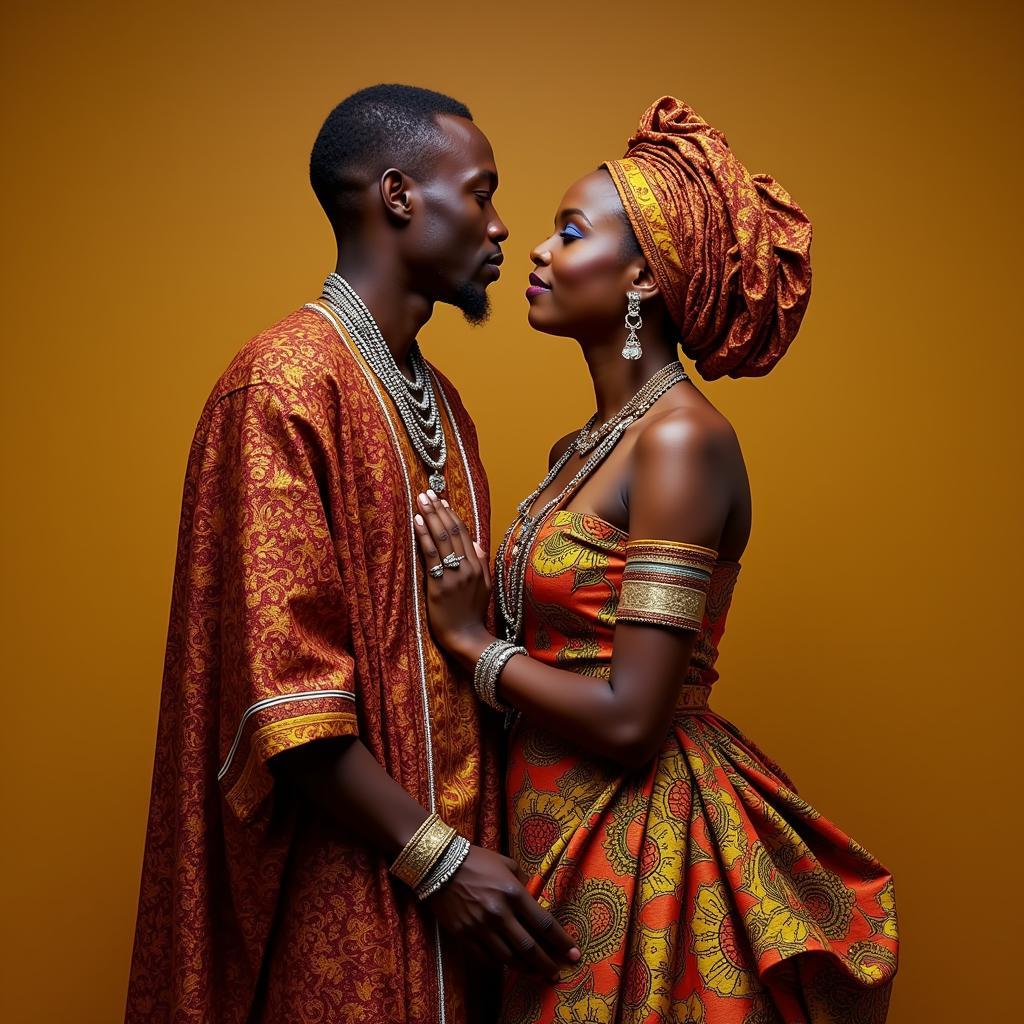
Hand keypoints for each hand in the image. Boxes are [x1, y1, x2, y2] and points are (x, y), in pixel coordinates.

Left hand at [413, 490, 491, 654]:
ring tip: (421, 500)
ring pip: (442, 538)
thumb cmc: (471, 613)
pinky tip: (417, 521)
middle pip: (452, 531)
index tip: (441, 501)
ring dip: (430, 516)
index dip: (451, 515)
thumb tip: (476, 543)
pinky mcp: (439, 584)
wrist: (466, 637)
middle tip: (427, 493)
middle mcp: (467, 566)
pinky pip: (431, 554)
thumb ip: (482, 563)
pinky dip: (424, 535)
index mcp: (478, 566)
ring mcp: (454, 575)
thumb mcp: (485, 587)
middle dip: (438, 509)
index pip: (464, 533)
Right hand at [425, 844, 580, 977]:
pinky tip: (510, 966)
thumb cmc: (476, 860)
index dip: (561, 941)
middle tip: (557, 974)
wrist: (438, 863)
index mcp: (513, 892)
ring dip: (526, 969)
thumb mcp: (506, 864)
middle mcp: (499, 913)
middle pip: (529, 947)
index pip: (543, 923)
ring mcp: (480, 927)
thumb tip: (533, 901)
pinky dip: (501, 965)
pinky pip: (486, 958)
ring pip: (509, 958)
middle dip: (547, 963)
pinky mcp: (463, 935)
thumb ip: (522, 884)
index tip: (573, 953)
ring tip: (536, 973)